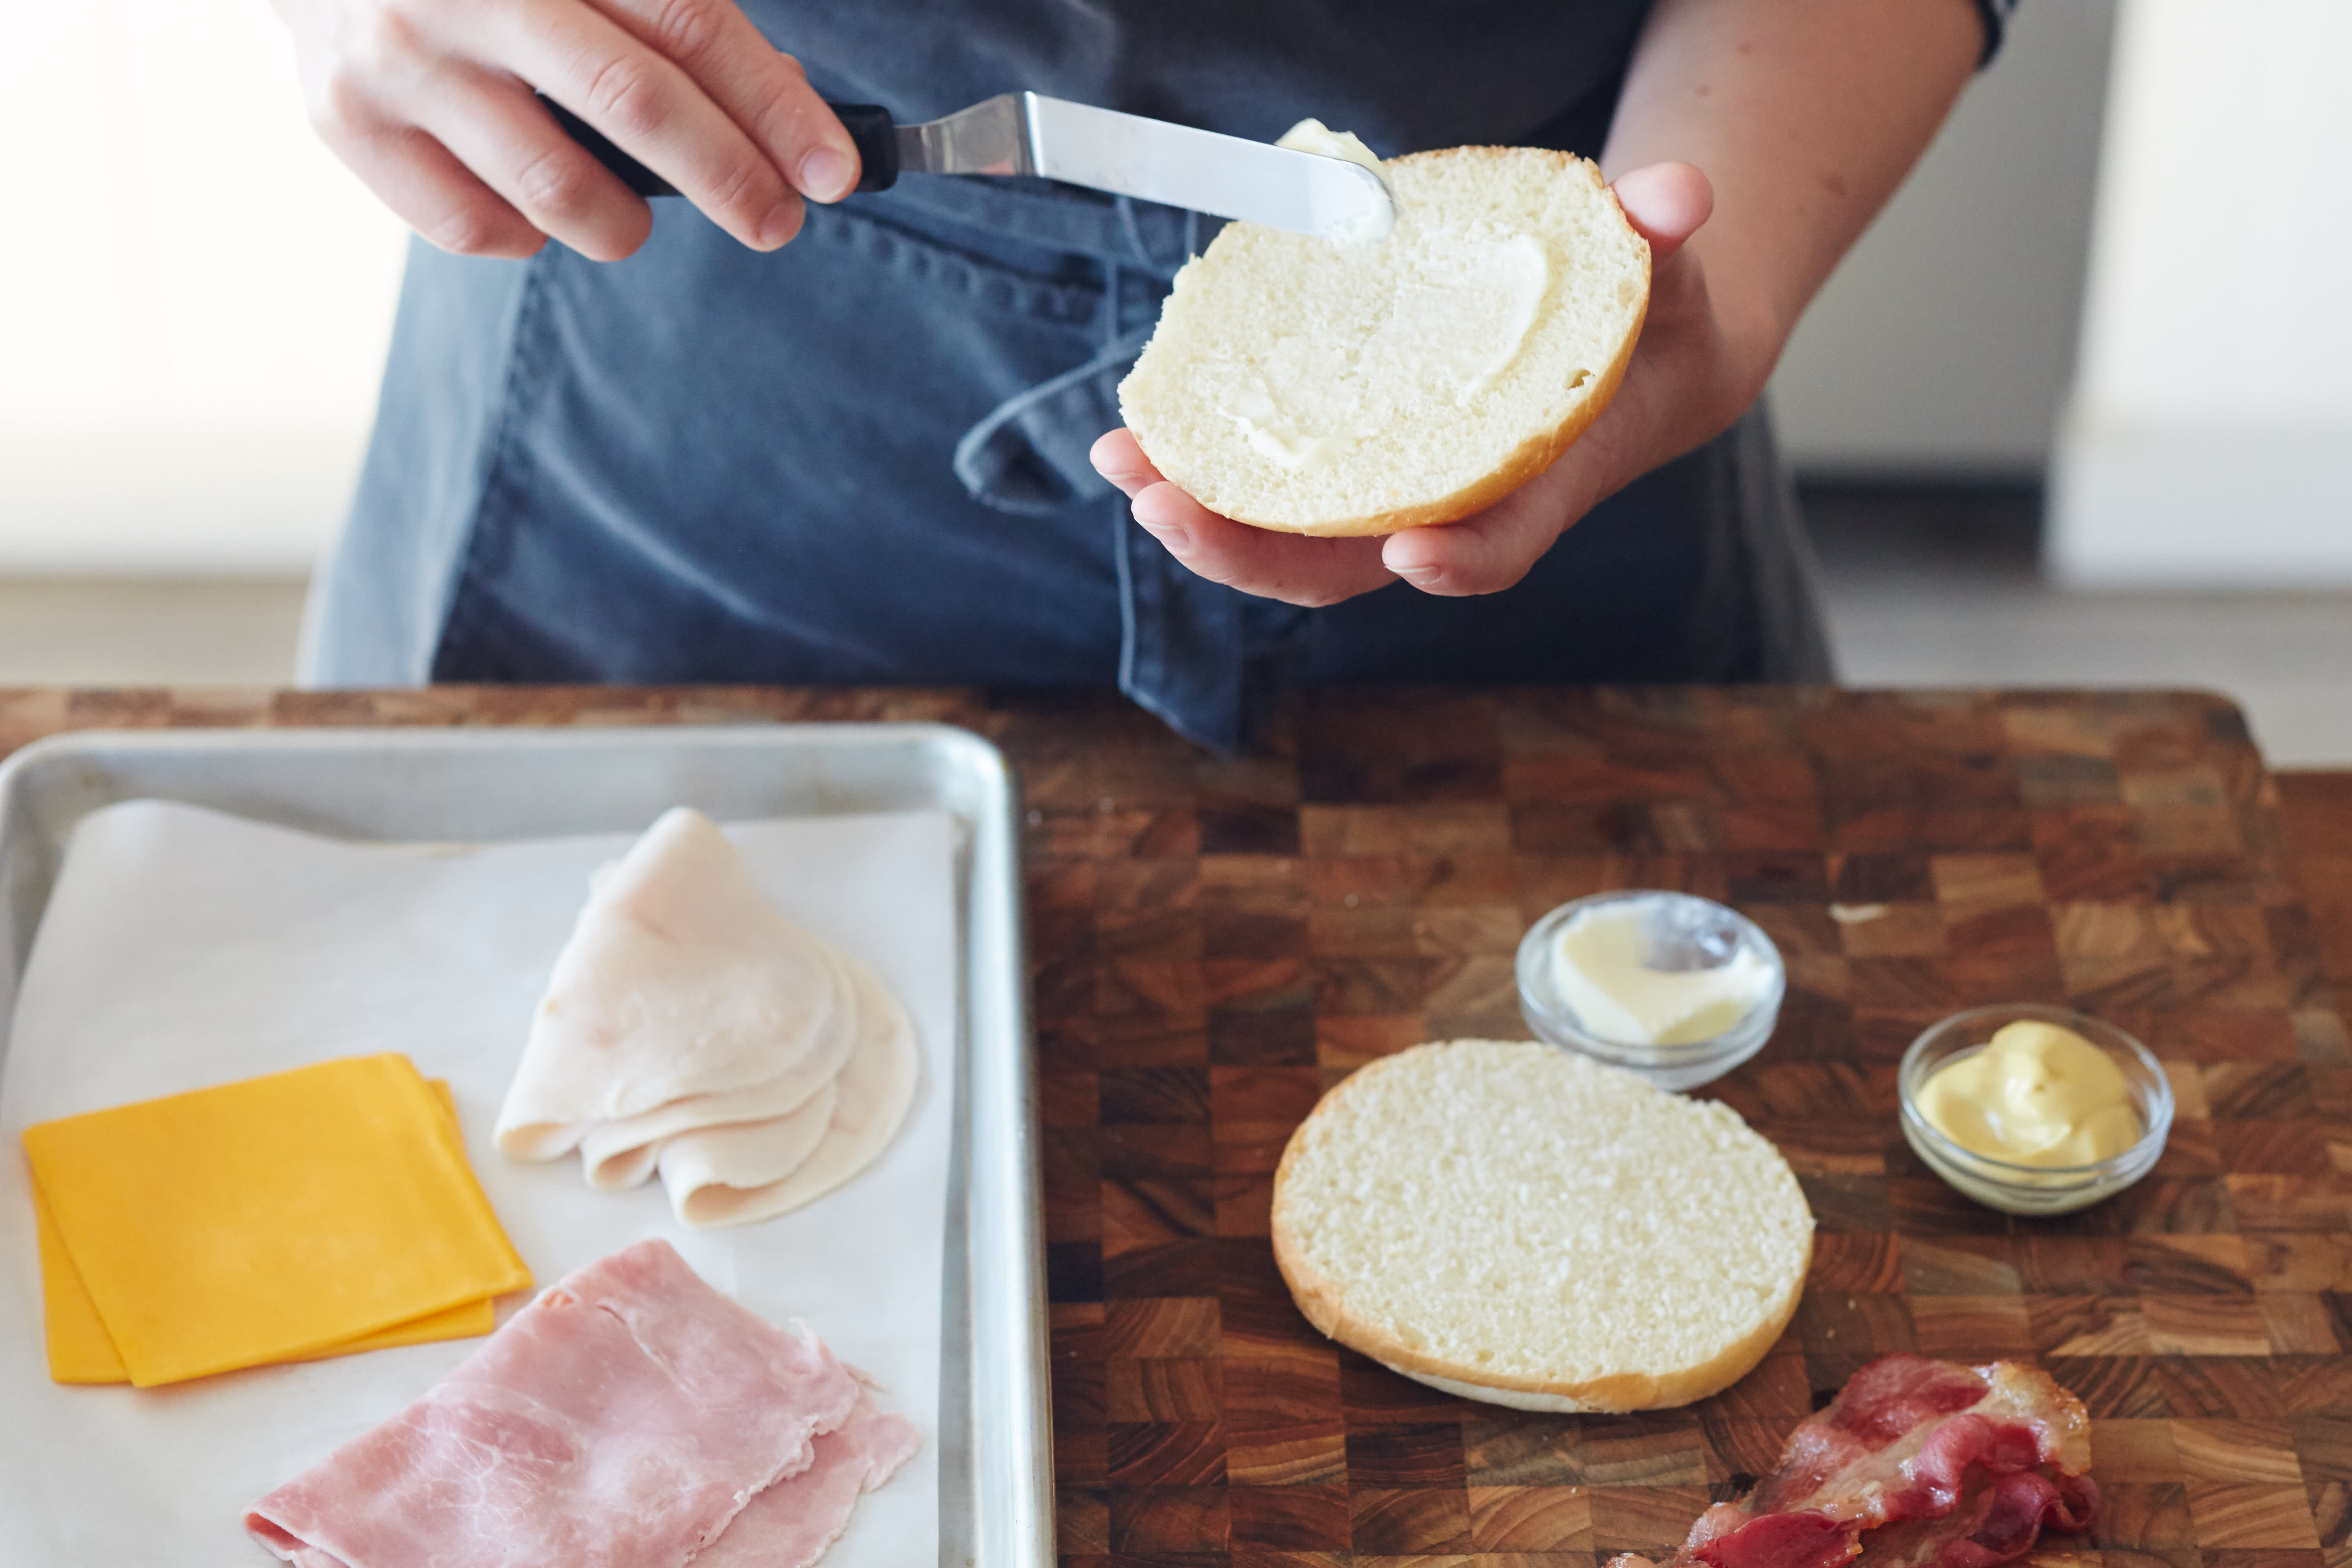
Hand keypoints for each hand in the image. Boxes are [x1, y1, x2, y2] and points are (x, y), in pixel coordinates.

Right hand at [273, 0, 861, 260]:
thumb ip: (675, 17)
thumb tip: (786, 113)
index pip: (690, 25)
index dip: (774, 106)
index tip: (833, 170)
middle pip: (634, 105)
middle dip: (729, 180)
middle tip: (776, 221)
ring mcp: (397, 61)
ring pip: (556, 189)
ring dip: (626, 225)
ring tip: (637, 216)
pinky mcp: (347, 124)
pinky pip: (475, 228)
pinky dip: (528, 234)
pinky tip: (535, 201)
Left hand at [1089, 162, 1772, 607]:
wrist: (1632, 370)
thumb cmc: (1646, 329)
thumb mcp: (1667, 280)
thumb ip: (1662, 242)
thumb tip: (1676, 196)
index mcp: (1540, 481)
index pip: (1501, 540)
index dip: (1464, 558)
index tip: (1411, 554)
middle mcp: (1458, 512)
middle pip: (1351, 569)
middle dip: (1253, 552)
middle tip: (1166, 509)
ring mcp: (1397, 504)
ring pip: (1292, 545)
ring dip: (1203, 521)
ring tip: (1126, 470)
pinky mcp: (1358, 478)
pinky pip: (1276, 499)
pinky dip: (1207, 480)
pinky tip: (1144, 443)